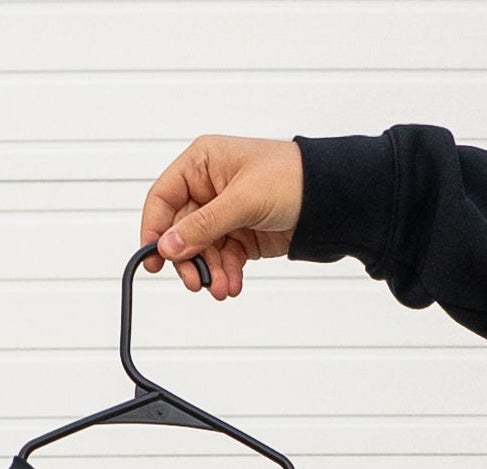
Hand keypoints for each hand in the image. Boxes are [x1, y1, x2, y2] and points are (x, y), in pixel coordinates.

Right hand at [138, 135, 303, 299]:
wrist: (331, 198)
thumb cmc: (292, 178)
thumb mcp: (243, 200)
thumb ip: (203, 225)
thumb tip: (168, 245)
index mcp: (203, 163)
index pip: (163, 198)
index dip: (154, 229)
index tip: (155, 260)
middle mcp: (209, 187)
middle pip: (180, 231)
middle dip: (189, 260)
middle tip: (196, 281)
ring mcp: (224, 213)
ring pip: (201, 251)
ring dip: (210, 272)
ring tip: (222, 288)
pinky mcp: (240, 235)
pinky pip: (222, 260)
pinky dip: (225, 274)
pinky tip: (232, 285)